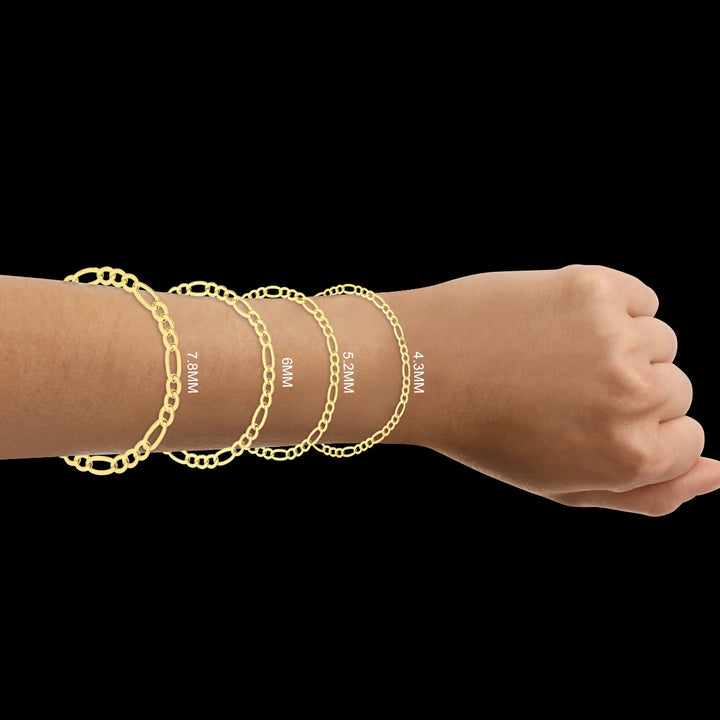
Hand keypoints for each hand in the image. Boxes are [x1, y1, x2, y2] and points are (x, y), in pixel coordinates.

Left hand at [414, 265, 719, 514]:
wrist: (423, 368)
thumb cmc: (490, 432)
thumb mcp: (564, 486)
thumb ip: (648, 493)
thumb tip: (716, 473)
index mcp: (632, 455)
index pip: (689, 440)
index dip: (638, 431)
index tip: (591, 423)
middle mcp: (634, 396)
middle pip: (678, 388)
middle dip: (631, 391)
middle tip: (562, 391)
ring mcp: (616, 337)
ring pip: (660, 340)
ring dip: (619, 347)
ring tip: (555, 356)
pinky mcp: (593, 287)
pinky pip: (638, 298)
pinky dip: (610, 308)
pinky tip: (559, 323)